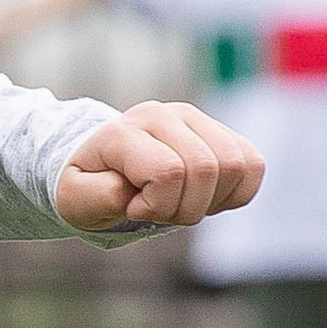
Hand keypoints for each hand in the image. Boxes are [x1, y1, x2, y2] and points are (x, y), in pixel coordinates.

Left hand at [56, 99, 262, 233]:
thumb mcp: (73, 198)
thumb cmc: (88, 186)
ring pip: (237, 164)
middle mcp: (163, 115)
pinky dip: (235, 193)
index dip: (158, 205)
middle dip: (186, 208)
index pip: (168, 171)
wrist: (100, 165)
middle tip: (159, 211)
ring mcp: (195, 119)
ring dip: (212, 201)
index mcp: (125, 132)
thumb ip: (96, 197)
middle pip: (206, 169)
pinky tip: (205, 198)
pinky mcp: (219, 131)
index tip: (134, 210)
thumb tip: (131, 192)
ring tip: (180, 202)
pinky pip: (253, 164)